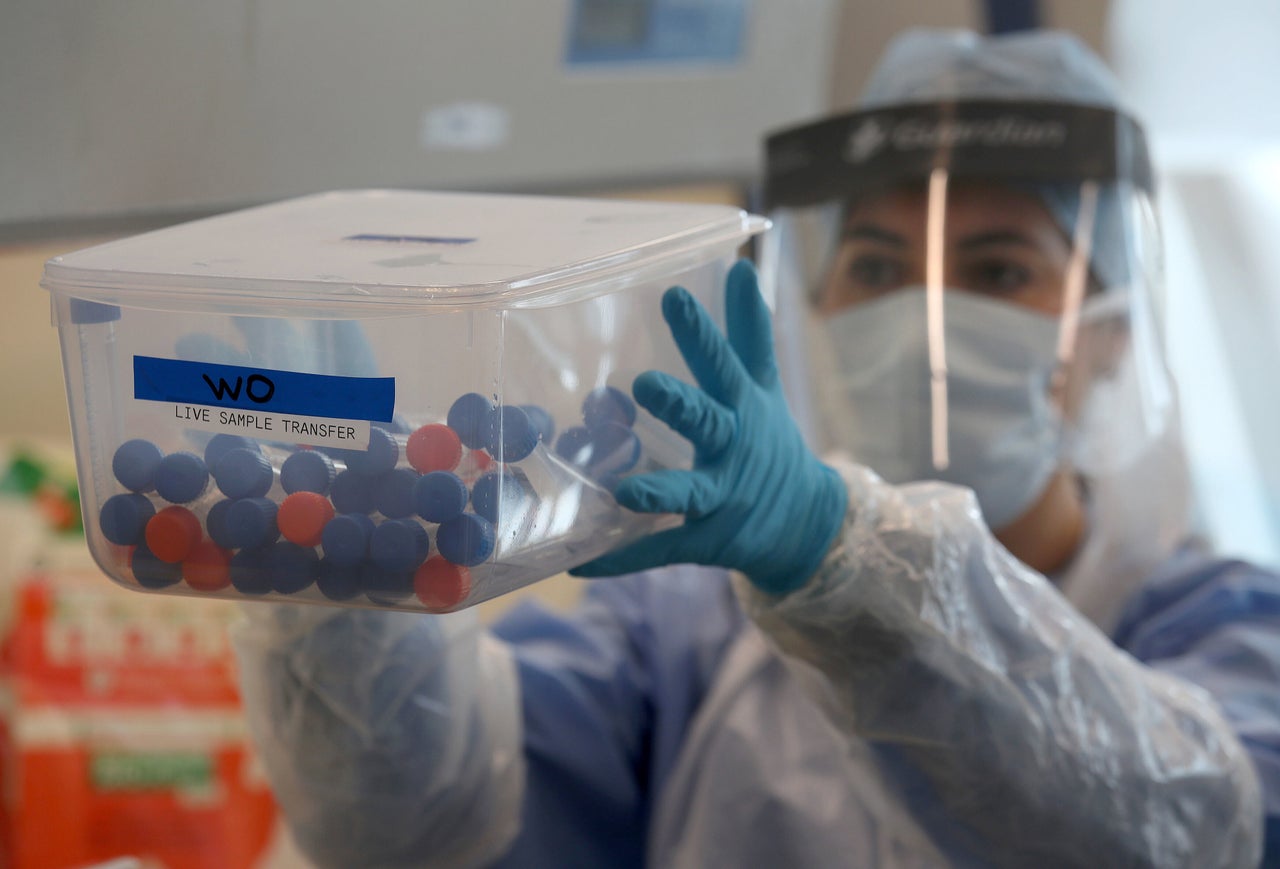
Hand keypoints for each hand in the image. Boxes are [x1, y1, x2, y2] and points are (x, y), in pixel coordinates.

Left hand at [571, 260, 846, 594]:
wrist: (805, 524)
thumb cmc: (768, 444)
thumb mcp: (763, 387)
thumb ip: (749, 331)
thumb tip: (742, 265)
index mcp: (742, 409)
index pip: (723, 364)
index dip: (701, 333)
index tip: (673, 295)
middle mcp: (734, 451)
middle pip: (709, 424)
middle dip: (681, 406)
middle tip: (646, 384)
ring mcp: (722, 500)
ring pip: (690, 494)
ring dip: (660, 492)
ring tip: (626, 492)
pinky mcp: (707, 542)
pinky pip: (662, 550)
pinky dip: (624, 557)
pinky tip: (582, 562)